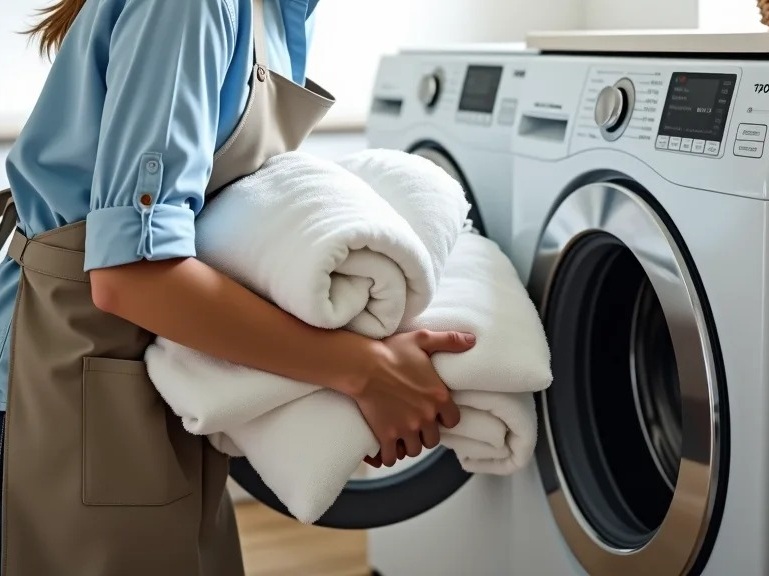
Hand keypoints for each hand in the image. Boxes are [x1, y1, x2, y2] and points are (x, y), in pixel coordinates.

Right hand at [350, 329, 475, 467]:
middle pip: (433, 440)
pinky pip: (391, 457)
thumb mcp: (422, 340)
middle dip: (426, 434)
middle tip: (416, 424)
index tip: (435, 413)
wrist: (363, 365)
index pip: (453, 421)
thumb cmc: (392, 352)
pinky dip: (389, 455)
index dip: (445, 418)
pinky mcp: (386, 435)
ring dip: (409, 445)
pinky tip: (387, 447)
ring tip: (402, 435)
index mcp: (439, 397)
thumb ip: (449, 340)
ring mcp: (406, 428)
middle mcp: (426, 417)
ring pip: (414, 450)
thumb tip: (472, 340)